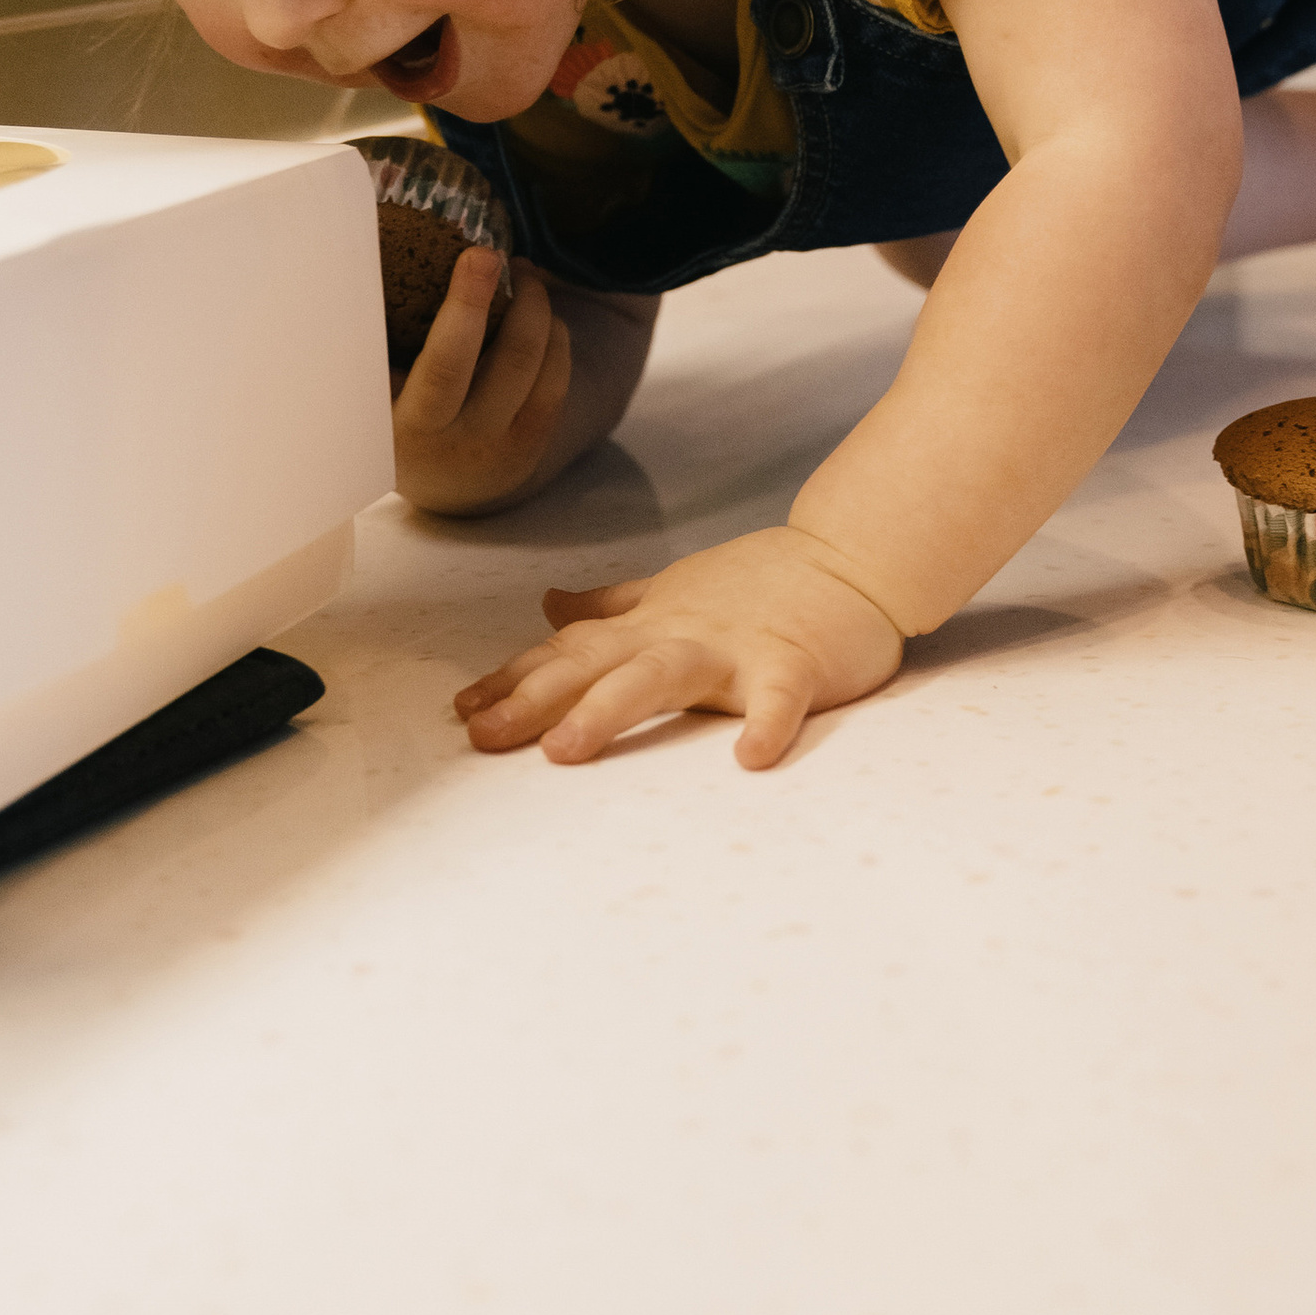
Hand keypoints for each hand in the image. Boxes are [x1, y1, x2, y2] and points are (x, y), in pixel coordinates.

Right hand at [390, 249, 571, 513]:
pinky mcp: (536, 446)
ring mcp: (506, 448)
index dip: (466, 306)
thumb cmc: (388, 419)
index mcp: (412, 427)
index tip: (478, 255)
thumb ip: (375, 342)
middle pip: (513, 361)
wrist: (430, 489)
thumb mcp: (370, 392)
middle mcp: (465, 443)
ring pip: (545, 367)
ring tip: (526, 280)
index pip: (446, 365)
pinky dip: (555, 339)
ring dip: (543, 312)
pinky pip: (558, 381)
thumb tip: (379, 255)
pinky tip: (539, 317)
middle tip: (512, 259)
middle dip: (525, 300)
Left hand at [453, 524, 905, 767]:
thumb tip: (549, 606)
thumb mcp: (673, 588)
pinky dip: (767, 726)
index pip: (568, 652)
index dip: (513, 679)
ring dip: (610, 709)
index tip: (464, 712)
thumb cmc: (762, 582)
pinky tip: (750, 759)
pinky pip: (778, 698)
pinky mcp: (793, 664)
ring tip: (565, 749)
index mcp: (650, 623)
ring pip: (661, 675)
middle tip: (484, 737)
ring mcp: (734, 647)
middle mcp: (679, 633)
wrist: (852, 556)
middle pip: (595, 665)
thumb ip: (610, 606)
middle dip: (534, 699)